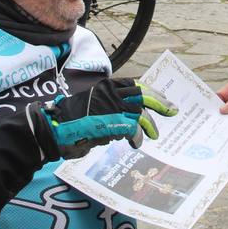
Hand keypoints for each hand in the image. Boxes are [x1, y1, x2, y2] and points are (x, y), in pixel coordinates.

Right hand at [35, 78, 177, 159]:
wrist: (55, 129)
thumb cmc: (71, 122)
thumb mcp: (94, 108)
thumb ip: (112, 110)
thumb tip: (130, 122)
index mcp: (106, 87)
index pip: (135, 85)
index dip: (152, 91)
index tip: (163, 98)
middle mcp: (111, 93)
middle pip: (142, 95)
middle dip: (160, 103)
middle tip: (172, 110)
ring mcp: (112, 107)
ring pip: (140, 113)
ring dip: (149, 125)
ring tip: (154, 134)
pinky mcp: (112, 122)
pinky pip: (132, 129)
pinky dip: (137, 137)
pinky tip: (135, 143)